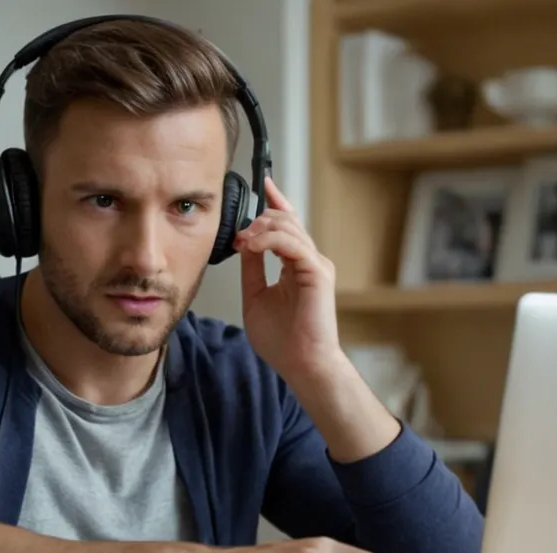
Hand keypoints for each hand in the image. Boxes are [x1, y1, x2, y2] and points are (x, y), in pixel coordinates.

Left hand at [237, 176, 342, 382]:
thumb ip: (251, 269)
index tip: (263, 183)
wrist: (301, 364)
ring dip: (261, 228)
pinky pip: (293, 244)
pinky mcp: (317, 273)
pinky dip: (270, 240)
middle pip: (287, 219)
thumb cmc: (283, 341)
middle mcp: (308, 261)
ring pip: (289, 227)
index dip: (276, 202)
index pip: (288, 225)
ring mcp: (315, 265)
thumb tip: (242, 245)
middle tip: (238, 235)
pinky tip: (253, 247)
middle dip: (259, 218)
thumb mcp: (255, 297)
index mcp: (295, 265)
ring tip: (243, 241)